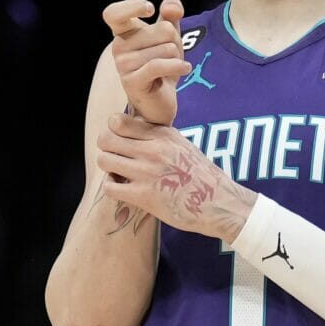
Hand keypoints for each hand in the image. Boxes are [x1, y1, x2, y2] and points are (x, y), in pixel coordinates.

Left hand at [95, 112, 252, 239]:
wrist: (220, 204)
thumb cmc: (202, 177)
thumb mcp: (184, 146)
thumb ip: (159, 137)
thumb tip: (135, 129)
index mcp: (163, 135)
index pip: (119, 121)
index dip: (113, 130)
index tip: (120, 139)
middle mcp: (153, 149)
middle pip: (106, 138)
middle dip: (106, 148)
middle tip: (115, 158)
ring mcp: (147, 172)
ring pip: (104, 160)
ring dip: (108, 168)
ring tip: (118, 174)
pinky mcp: (143, 196)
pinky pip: (109, 187)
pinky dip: (112, 187)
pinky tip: (123, 189)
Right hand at [104, 0, 191, 125]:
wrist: (160, 100)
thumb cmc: (162, 64)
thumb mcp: (169, 36)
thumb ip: (170, 16)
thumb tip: (172, 6)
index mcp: (123, 32)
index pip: (114, 13)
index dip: (132, 6)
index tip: (151, 9)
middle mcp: (118, 47)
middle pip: (162, 29)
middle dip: (176, 41)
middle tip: (171, 55)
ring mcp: (123, 65)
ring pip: (166, 49)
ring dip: (177, 57)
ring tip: (171, 66)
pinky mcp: (132, 82)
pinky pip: (159, 65)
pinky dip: (177, 66)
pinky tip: (185, 68)